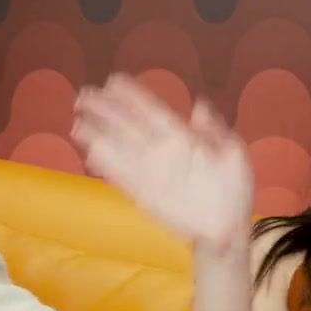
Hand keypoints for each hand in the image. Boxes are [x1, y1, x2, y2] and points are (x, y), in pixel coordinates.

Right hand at [70, 72, 253, 252]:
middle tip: (82, 96)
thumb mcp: (233, 155)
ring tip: (77, 124)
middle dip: (105, 111)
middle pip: (128, 126)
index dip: (132, 96)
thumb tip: (199, 105)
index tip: (111, 81)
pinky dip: (107, 167)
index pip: (152, 111)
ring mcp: (151, 173)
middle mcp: (161, 151)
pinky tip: (90, 155)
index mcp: (183, 136)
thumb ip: (215, 131)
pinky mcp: (144, 195)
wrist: (227, 230)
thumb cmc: (233, 190)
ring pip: (119, 150)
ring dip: (98, 137)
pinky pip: (122, 177)